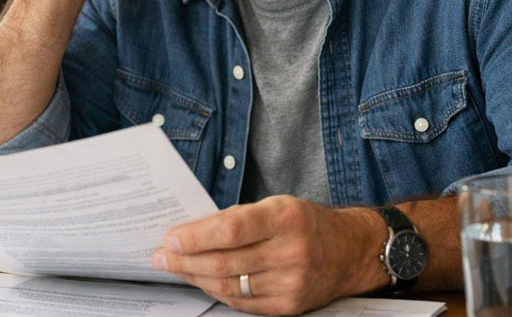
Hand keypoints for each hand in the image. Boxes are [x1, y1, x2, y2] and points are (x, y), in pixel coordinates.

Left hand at [150, 196, 389, 314]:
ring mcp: (291, 283)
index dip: (195, 237)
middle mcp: (290, 252)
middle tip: (161, 257)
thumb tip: (191, 232)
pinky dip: (218, 291)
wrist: (350, 251)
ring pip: (229, 285)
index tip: (170, 239)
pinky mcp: (289, 306)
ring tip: (176, 268)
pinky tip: (203, 281)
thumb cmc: (307, 223)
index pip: (230, 231)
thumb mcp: (276, 205)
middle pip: (224, 263)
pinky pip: (242, 303)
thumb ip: (237, 219)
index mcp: (284, 218)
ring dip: (196, 277)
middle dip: (185, 261)